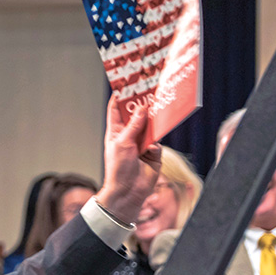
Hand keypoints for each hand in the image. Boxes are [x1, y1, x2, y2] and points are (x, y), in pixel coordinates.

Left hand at [94, 99, 161, 224]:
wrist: (128, 192)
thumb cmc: (119, 168)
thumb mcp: (123, 143)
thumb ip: (134, 125)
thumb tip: (143, 107)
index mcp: (116, 132)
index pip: (116, 110)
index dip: (120, 96)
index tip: (126, 82)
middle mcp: (129, 135)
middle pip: (137, 115)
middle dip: (143, 104)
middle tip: (150, 89)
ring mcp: (142, 144)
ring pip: (151, 126)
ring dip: (154, 120)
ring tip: (159, 107)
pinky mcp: (154, 154)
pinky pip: (158, 142)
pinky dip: (156, 143)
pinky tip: (151, 148)